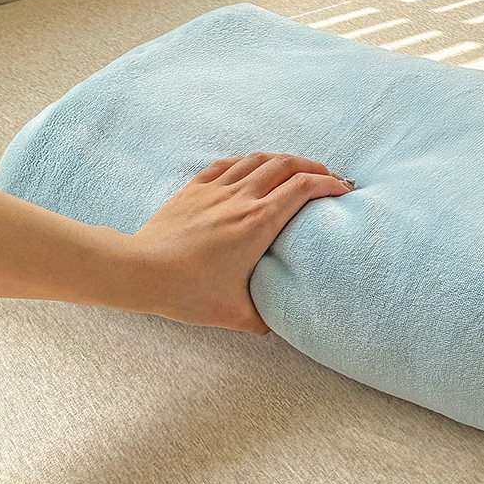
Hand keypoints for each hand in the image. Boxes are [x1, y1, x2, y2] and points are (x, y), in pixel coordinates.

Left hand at [129, 153, 354, 333]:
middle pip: (287, 165)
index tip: (343, 190)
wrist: (139, 272)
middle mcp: (241, 198)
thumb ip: (263, 319)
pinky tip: (254, 168)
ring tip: (298, 169)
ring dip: (285, 160)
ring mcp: (217, 189)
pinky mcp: (195, 188)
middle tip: (329, 178)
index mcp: (258, 222)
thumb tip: (277, 324)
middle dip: (315, 166)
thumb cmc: (187, 292)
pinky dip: (250, 161)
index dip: (329, 184)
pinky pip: (229, 163)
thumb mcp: (234, 314)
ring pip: (259, 159)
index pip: (303, 188)